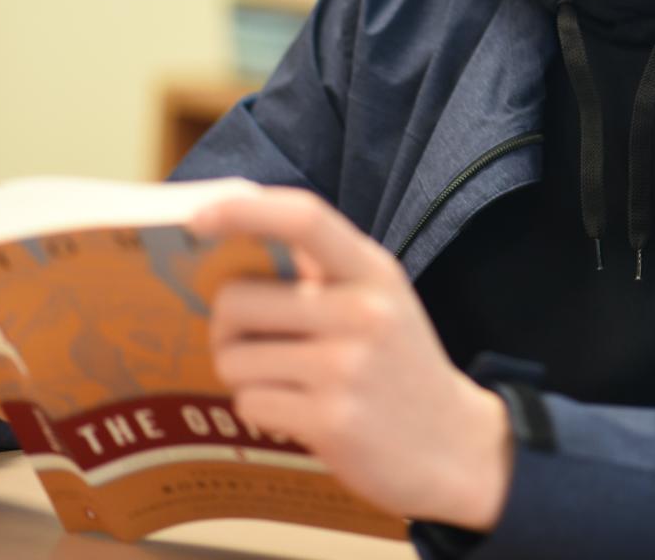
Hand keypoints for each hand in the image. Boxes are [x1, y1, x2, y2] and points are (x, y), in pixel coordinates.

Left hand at [189, 187, 513, 530]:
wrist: (455, 443)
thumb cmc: (401, 361)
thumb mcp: (382, 296)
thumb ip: (324, 267)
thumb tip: (239, 232)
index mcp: (373, 270)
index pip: (305, 218)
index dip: (246, 211)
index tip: (199, 217)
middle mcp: (362, 310)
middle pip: (239, 299)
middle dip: (226, 325)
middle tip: (247, 340)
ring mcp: (346, 367)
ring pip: (235, 359)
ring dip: (245, 373)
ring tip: (285, 380)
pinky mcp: (330, 421)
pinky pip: (250, 404)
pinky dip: (262, 410)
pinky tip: (299, 412)